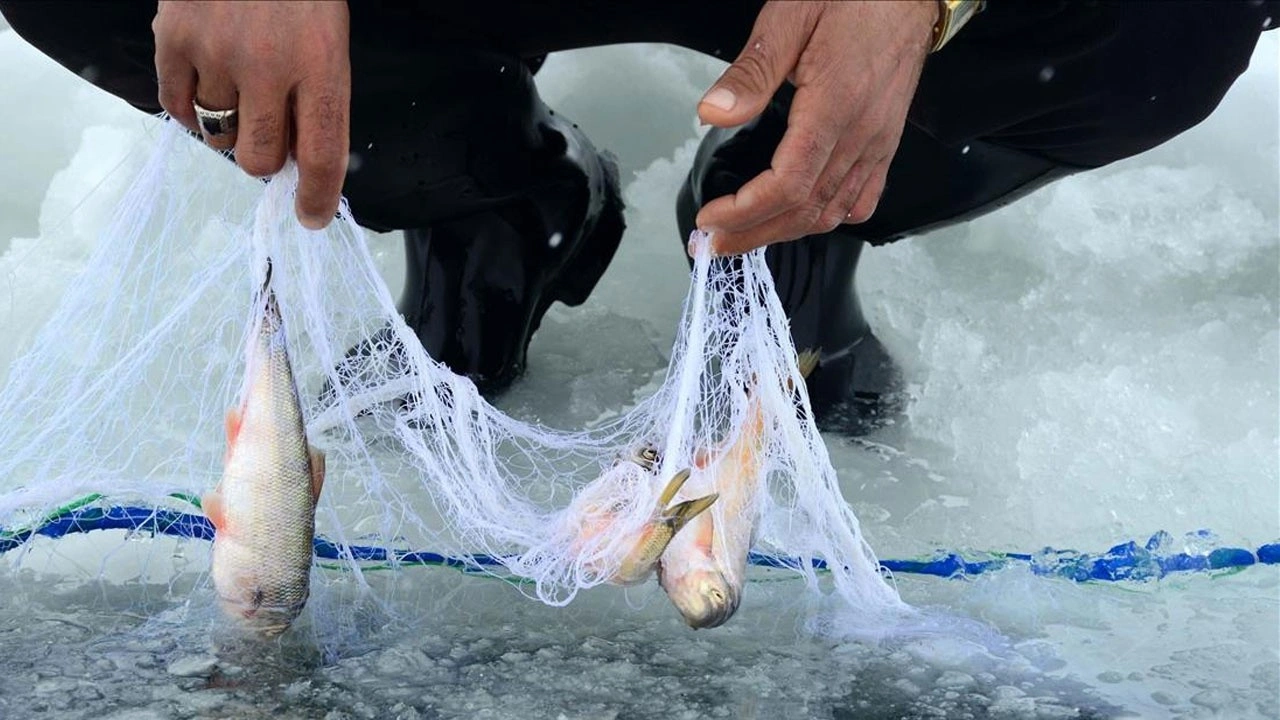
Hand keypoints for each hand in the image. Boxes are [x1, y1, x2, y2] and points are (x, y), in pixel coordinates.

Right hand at [153, 0, 350, 229]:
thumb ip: (318, 100)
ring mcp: (216, 53)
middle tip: (269, 130)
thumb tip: (302, 167)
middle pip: (262, 160)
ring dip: (231, 124)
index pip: (324, 154)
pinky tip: (207, 79)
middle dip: (268, 159)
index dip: (319, 198)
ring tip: (239, 82)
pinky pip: (177, 109)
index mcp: (322, 64)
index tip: (311, 217)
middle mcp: (269, 65)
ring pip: (219, 136)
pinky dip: (191, 107)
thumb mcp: (329, 39)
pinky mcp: (172, 39)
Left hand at [694, 1, 937, 255]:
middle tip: (714, 242)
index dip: (745, 213)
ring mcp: (877, 144)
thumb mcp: (789, 19)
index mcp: (834, 108)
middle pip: (805, 210)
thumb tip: (714, 114)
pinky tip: (805, 218)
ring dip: (785, 233)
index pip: (788, 186)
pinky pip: (863, 200)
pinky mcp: (886, 143)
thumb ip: (752, 73)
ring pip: (833, 212)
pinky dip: (830, 219)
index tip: (712, 219)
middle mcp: (861, 135)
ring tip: (746, 236)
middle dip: (753, 235)